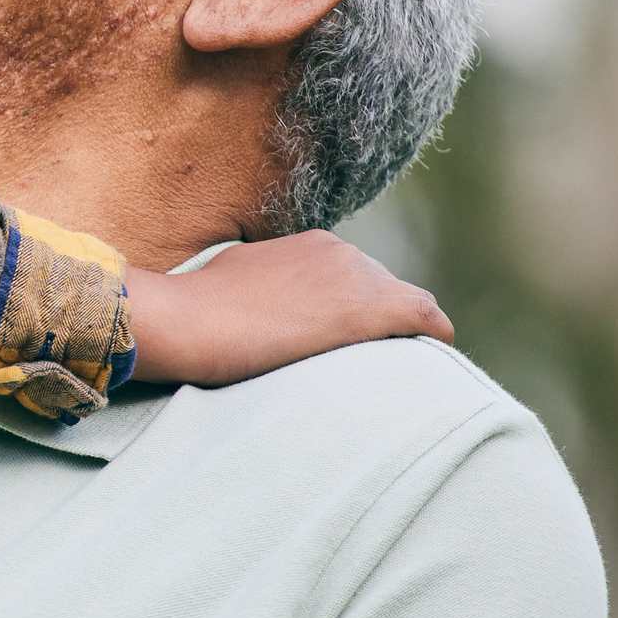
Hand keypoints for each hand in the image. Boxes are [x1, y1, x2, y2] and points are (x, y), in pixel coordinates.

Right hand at [123, 234, 450, 387]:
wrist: (185, 319)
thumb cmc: (191, 311)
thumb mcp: (233, 283)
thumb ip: (263, 287)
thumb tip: (259, 307)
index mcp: (310, 246)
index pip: (352, 279)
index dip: (352, 311)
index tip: (343, 341)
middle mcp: (341, 252)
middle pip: (383, 291)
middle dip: (378, 323)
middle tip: (364, 364)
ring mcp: (358, 276)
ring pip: (405, 305)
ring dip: (397, 336)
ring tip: (390, 371)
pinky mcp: (370, 306)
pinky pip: (424, 319)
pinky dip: (432, 338)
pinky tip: (433, 361)